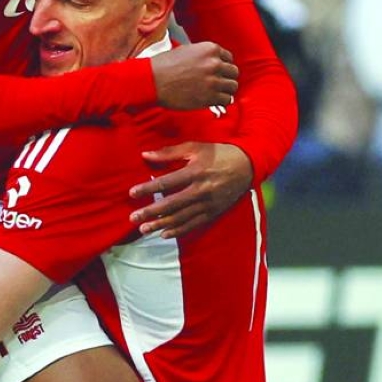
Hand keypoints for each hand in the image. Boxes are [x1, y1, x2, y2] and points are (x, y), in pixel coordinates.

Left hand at [129, 142, 252, 237]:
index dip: (148, 188)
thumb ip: (169, 152)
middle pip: (171, 204)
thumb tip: (145, 155)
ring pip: (181, 217)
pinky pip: (194, 224)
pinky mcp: (214, 212)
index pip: (166, 182)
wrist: (248, 165)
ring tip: (144, 229)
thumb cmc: (219, 153)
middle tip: (133, 218)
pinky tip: (165, 234)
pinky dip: (179, 230)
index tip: (132, 193)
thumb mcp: (196, 147)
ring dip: (161, 224)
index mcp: (195, 171)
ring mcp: (208, 204)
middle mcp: (201, 190)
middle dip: (151, 212)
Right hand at [150, 42, 237, 110]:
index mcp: (210, 49)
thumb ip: (203, 55)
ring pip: (233, 86)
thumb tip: (211, 63)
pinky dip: (222, 101)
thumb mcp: (186, 51)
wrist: (154, 81)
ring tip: (219, 93)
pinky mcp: (210, 97)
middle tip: (220, 82)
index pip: (228, 58)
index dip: (223, 65)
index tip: (219, 71)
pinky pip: (226, 100)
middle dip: (227, 77)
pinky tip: (215, 100)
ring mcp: (214, 81)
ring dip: (226, 90)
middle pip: (233, 72)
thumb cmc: (164, 65)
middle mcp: (215, 63)